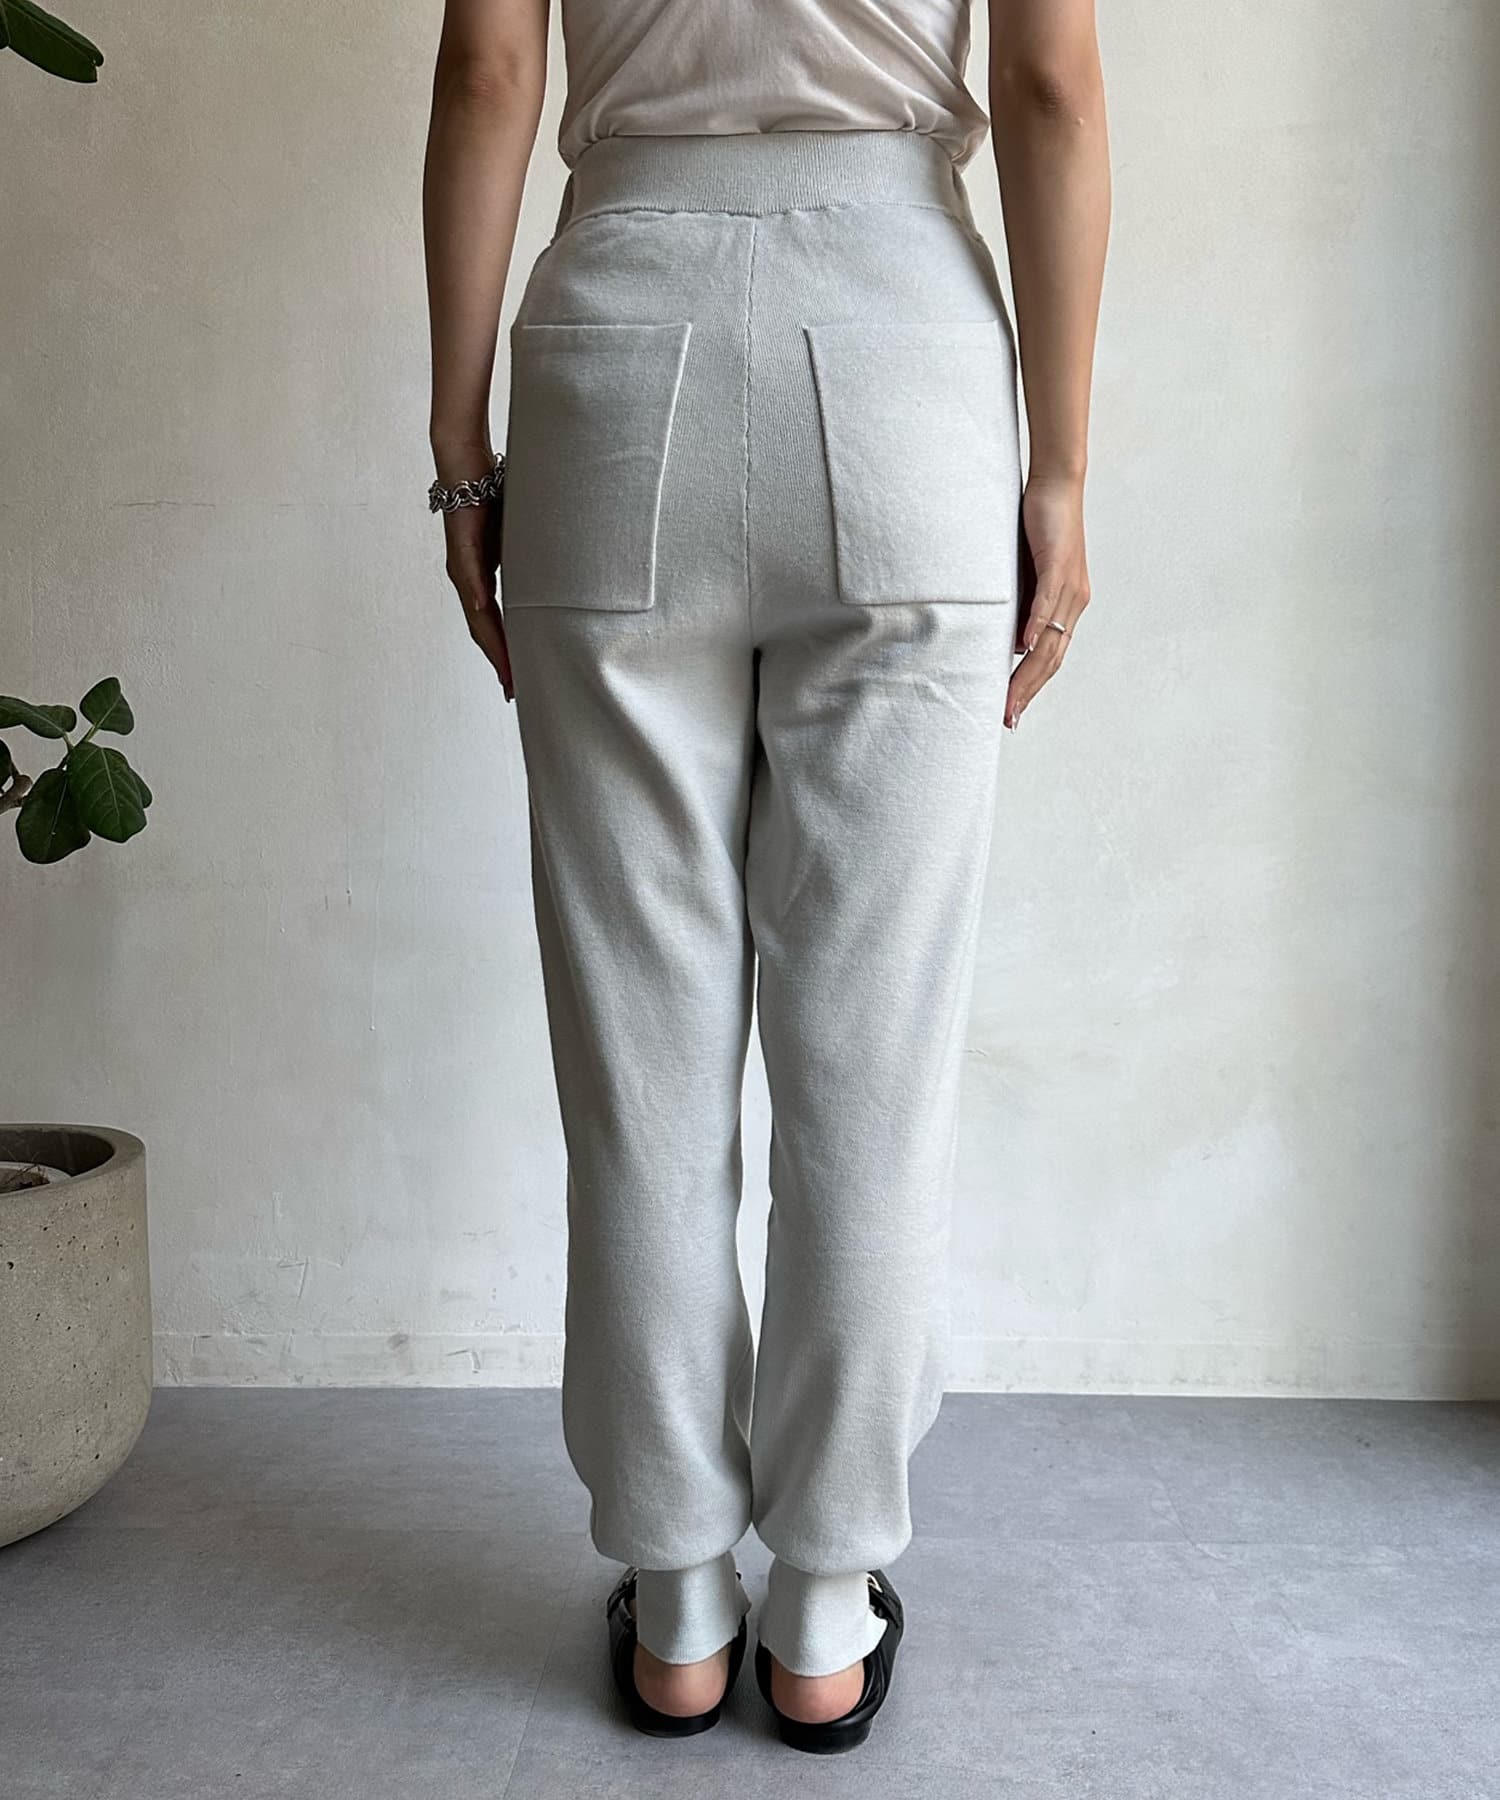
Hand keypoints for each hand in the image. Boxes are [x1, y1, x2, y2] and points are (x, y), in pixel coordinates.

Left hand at [438, 452, 511, 701]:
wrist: (466, 466)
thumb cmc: (493, 500)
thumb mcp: (519, 540)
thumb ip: (531, 562)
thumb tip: (560, 578)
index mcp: (482, 580)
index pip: (494, 625)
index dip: (506, 653)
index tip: (517, 681)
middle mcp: (468, 578)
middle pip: (483, 629)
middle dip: (500, 660)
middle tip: (513, 690)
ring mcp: (463, 563)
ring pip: (476, 611)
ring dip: (491, 641)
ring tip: (504, 667)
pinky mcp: (462, 542)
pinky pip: (472, 574)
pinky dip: (478, 595)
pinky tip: (486, 612)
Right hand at [1006, 474, 1091, 730]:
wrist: (1057, 486)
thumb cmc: (1039, 529)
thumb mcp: (1027, 577)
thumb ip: (1022, 609)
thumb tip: (1012, 645)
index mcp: (1067, 609)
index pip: (1050, 659)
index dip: (1031, 688)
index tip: (1011, 713)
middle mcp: (1074, 603)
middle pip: (1050, 659)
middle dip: (1027, 692)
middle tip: (1007, 719)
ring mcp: (1069, 586)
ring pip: (1049, 640)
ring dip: (1028, 673)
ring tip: (1010, 698)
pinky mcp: (1058, 565)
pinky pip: (1046, 602)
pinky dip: (1034, 627)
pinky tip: (1022, 648)